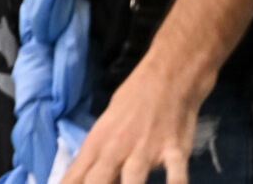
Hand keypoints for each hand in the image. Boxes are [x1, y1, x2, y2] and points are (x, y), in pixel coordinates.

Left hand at [67, 56, 209, 183]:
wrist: (167, 78)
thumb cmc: (133, 102)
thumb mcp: (107, 126)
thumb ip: (99, 155)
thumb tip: (87, 178)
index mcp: (98, 143)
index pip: (76, 173)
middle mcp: (117, 148)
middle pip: (98, 180)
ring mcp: (146, 149)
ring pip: (133, 177)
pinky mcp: (175, 150)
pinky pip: (176, 174)